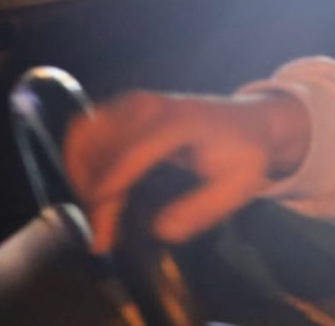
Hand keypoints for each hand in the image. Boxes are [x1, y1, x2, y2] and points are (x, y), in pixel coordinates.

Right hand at [64, 90, 310, 254]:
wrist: (252, 121)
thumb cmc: (245, 153)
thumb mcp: (239, 186)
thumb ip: (202, 210)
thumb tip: (160, 231)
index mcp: (182, 123)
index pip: (132, 154)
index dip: (109, 192)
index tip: (101, 232)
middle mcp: (153, 106)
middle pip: (101, 147)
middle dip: (93, 193)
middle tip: (104, 230)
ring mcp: (137, 101)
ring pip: (85, 136)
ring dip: (82, 175)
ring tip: (101, 210)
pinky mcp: (126, 104)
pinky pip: (87, 129)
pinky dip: (82, 158)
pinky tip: (97, 187)